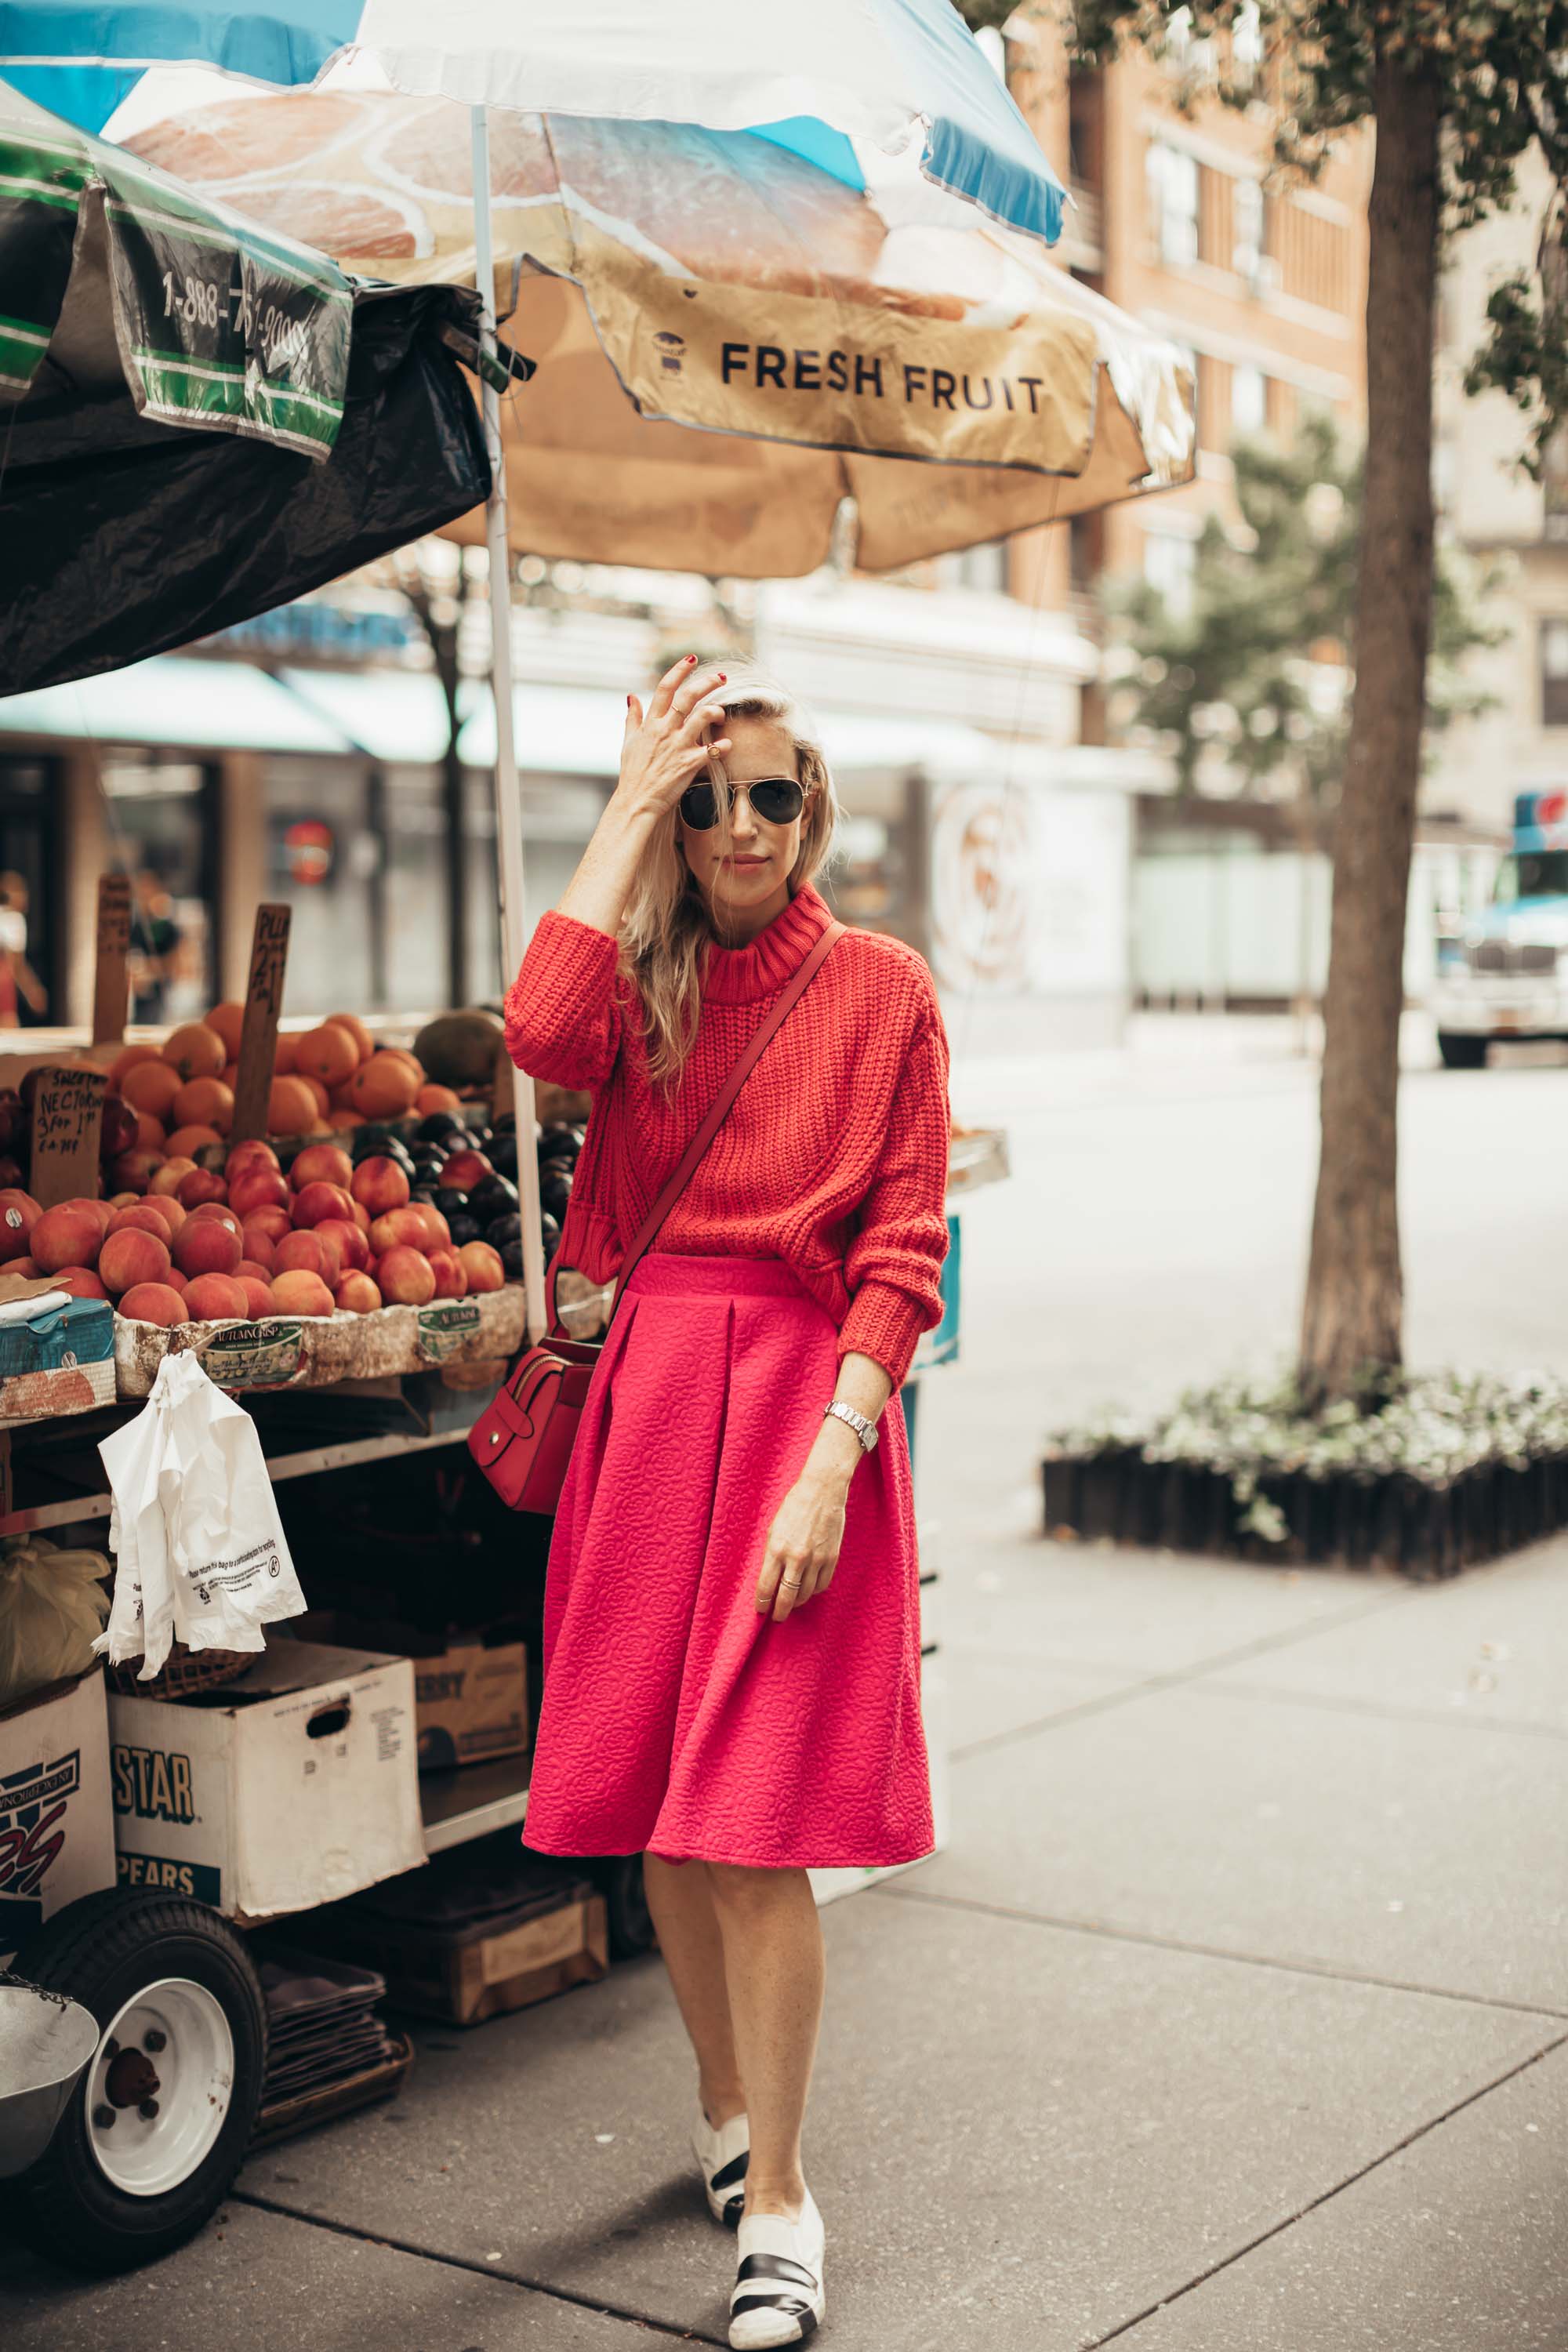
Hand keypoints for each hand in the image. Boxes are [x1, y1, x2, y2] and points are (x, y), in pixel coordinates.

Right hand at [619, 656, 730, 820]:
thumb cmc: (633, 773)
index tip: (692, 659)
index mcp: (651, 723)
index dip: (679, 670)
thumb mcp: (628, 741)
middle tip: (722, 677)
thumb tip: (630, 696)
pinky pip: (712, 750)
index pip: (665, 688)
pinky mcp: (689, 764)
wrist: (636, 801)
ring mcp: (677, 746)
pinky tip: (728, 744)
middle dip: (707, 682)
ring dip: (716, 711)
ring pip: (702, 717)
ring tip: (722, 712)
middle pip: (688, 697)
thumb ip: (632, 717)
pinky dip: (723, 746)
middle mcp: (665, 730)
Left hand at [754, 1463, 849, 1623]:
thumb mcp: (774, 1529)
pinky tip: (808, 1589)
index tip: (761, 1609)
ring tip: (792, 1602)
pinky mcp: (831, 1558)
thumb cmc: (794, 1507)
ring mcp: (816, 1560)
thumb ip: (771, 1555)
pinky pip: (821, 1585)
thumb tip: (770, 1579)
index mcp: (777, 1550)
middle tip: (777, 1617)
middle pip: (786, 1597)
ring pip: (805, 1594)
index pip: (766, 1587)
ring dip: (797, 1602)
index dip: (763, 1603)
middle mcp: (796, 1558)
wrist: (822, 1492)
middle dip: (780, 1611)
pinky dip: (813, 1591)